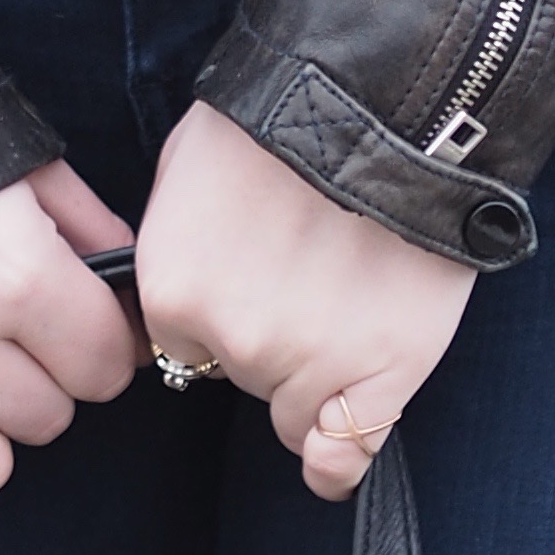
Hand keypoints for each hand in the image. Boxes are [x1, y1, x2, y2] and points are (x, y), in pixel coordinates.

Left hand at [133, 101, 476, 500]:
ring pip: (294, 412)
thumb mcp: (188, 162)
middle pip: (241, 374)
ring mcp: (309, 364)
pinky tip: (336, 449)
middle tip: (307, 268)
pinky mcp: (381, 376)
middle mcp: (232, 340)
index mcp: (172, 291)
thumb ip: (173, 242)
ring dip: (313, 371)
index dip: (218, 311)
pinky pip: (344, 454)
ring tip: (347, 296)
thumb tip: (172, 288)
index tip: (249, 276)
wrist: (383, 100)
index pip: (181, 343)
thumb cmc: (283, 118)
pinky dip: (341, 451)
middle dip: (268, 331)